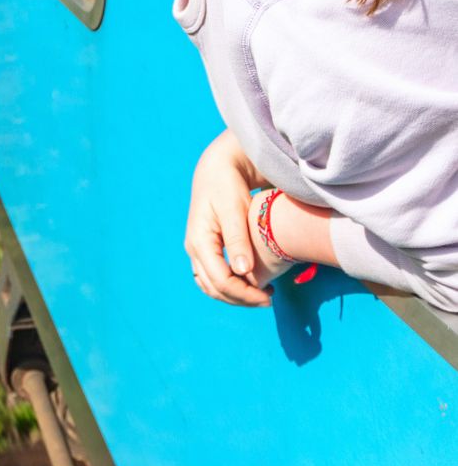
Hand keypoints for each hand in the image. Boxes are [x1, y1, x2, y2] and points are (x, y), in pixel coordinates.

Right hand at [185, 130, 272, 306]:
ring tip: (261, 293)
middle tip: (270, 298)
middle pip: (214, 288)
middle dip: (242, 299)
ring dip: (235, 295)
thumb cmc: (227, 184)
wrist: (217, 167)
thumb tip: (243, 272)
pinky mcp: (204, 247)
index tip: (270, 296)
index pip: (220, 280)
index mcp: (199, 240)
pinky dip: (229, 286)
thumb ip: (237, 240)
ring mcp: (197, 249)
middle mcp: (194, 248)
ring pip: (211, 286)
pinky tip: (249, 283)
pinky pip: (212, 276)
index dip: (245, 294)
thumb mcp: (234, 208)